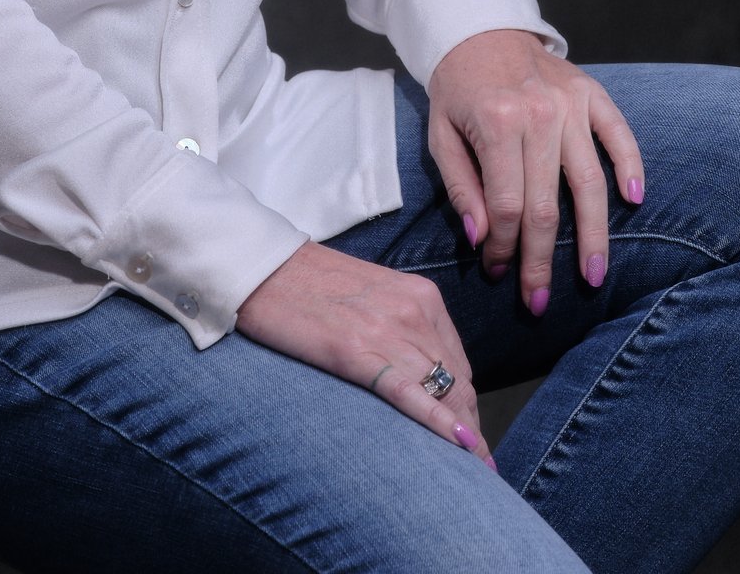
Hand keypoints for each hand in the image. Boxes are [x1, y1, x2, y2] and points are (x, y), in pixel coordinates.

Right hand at [235, 241, 495, 466]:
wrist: (262, 267)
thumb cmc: (310, 282)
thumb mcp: (373, 296)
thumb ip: (401, 327)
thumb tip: (417, 371)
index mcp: (420, 296)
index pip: (458, 362)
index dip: (466, 404)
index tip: (469, 436)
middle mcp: (414, 311)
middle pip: (457, 381)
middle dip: (469, 425)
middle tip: (477, 465)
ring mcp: (388, 330)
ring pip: (442, 392)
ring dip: (462, 435)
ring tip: (475, 472)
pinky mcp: (356, 351)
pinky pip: (409, 395)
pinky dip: (440, 423)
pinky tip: (462, 447)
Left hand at [426, 30, 644, 316]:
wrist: (479, 29)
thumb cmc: (457, 90)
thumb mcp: (441, 136)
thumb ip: (462, 188)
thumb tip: (483, 240)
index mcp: (497, 124)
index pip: (507, 206)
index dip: (504, 249)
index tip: (498, 274)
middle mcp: (539, 114)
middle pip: (547, 206)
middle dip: (542, 261)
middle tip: (540, 301)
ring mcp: (570, 104)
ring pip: (589, 182)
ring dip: (593, 235)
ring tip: (594, 274)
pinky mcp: (592, 93)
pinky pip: (619, 134)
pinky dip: (630, 166)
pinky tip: (633, 201)